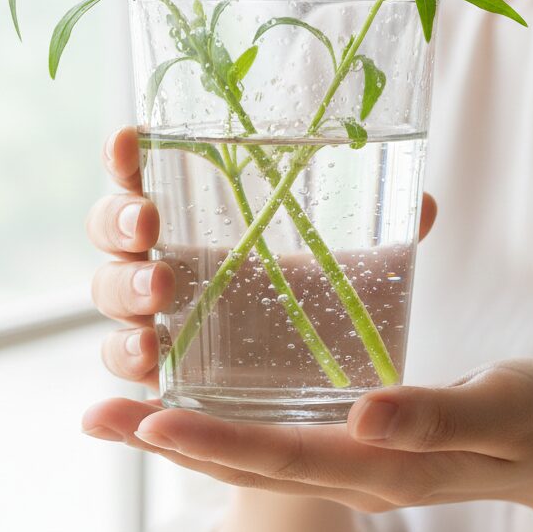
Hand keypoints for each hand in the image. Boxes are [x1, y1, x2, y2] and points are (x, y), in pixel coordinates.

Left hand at [83, 356, 532, 516]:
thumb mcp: (504, 408)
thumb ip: (438, 413)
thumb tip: (362, 416)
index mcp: (386, 466)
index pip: (282, 459)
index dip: (211, 441)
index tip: (147, 419)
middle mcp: (358, 474)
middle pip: (248, 464)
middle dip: (169, 443)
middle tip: (99, 416)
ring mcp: (357, 466)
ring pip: (257, 456)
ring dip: (186, 438)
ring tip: (123, 413)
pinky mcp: (363, 447)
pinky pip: (282, 443)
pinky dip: (230, 428)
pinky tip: (201, 404)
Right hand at [85, 124, 437, 397]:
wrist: (308, 393)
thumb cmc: (314, 311)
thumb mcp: (347, 275)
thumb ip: (380, 240)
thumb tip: (424, 204)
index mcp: (194, 221)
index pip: (145, 176)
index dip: (126, 157)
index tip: (129, 138)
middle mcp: (162, 261)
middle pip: (111, 231)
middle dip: (119, 222)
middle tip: (149, 226)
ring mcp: (154, 318)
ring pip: (108, 295)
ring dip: (121, 292)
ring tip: (157, 296)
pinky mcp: (160, 372)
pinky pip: (122, 366)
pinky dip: (123, 364)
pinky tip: (149, 366)